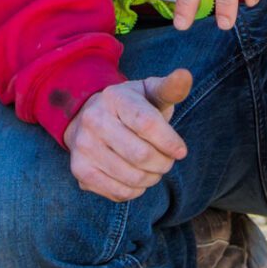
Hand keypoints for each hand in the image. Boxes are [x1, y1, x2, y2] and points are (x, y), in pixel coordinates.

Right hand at [63, 69, 191, 201]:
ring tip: (153, 169)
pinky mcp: (80, 170)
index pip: (147, 124)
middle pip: (141, 154)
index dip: (169, 141)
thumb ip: (171, 88)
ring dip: (152, 178)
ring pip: (132, 177)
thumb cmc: (132, 107)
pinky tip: (136, 178)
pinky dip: (136, 190)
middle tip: (167, 161)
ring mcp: (84, 146)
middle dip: (163, 163)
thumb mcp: (150, 93)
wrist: (90, 119)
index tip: (181, 151)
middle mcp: (93, 120)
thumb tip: (185, 75)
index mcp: (115, 97)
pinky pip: (119, 192)